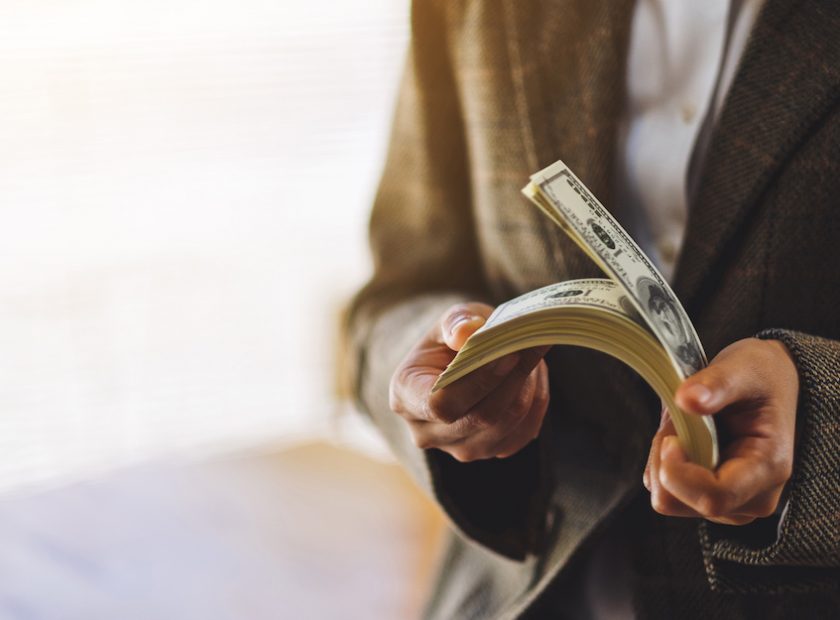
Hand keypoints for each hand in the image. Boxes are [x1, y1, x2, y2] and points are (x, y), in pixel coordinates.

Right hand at [389, 302, 549, 461]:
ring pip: (506, 427)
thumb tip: (466, 333)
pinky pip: (522, 434)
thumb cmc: (451, 339)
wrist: (456, 362)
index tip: (508, 354)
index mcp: (405, 397)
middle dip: (513, 381)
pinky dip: (534, 404)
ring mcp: (458, 448)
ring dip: (528, 389)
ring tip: (534, 355)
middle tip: (534, 346)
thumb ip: (455, 321)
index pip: (441, 405)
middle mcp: (427, 432)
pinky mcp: (488, 452)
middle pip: (480, 418)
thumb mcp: (450, 319)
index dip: (478, 382)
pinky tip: (533, 375)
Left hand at [644, 338, 798, 524]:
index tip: (670, 439)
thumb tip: (686, 400)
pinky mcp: (708, 498)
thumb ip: (716, 384)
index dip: (679, 473)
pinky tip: (684, 437)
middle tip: (679, 420)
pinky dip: (663, 462)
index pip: (714, 498)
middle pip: (682, 502)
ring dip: (662, 459)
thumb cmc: (759, 377)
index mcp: (768, 469)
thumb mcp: (743, 369)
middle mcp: (752, 497)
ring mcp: (730, 504)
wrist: (766, 384)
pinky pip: (666, 490)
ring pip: (669, 498)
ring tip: (687, 426)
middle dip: (665, 459)